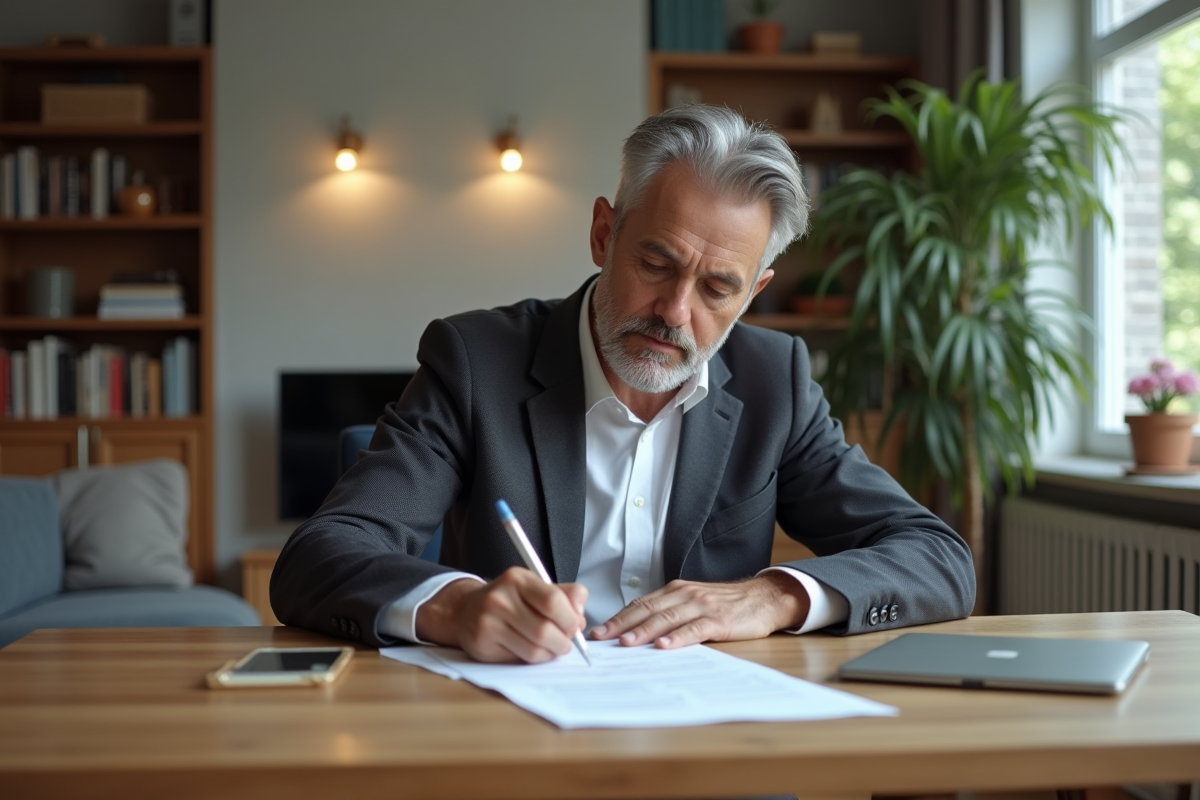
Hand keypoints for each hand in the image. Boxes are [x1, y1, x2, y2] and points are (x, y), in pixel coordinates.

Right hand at [415, 568, 587, 663]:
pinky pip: (519, 660)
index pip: (553, 601)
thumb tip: (580, 615)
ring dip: (550, 653)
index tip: (575, 625)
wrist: (465, 610)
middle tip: (565, 642)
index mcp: (517, 579)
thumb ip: (565, 596)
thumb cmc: (509, 600)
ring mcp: (488, 622)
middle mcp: (499, 598)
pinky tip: (529, 648)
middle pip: (545, 630)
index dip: (570, 618)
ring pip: (534, 650)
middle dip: (563, 642)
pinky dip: (533, 659)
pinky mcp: (482, 645)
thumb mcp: (535, 587)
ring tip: (550, 646)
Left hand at [590, 572, 809, 648]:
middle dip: (621, 625)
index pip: (640, 604)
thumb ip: (670, 612)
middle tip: (601, 639)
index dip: (618, 618)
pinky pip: (695, 629)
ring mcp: (702, 606)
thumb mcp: (693, 602)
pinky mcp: (719, 619)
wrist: (764, 598)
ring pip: (667, 618)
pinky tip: (664, 646)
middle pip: (647, 609)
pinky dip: (678, 637)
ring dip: (644, 631)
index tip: (598, 632)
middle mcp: (685, 594)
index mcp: (675, 590)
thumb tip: (637, 632)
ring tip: (626, 643)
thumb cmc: (726, 604)